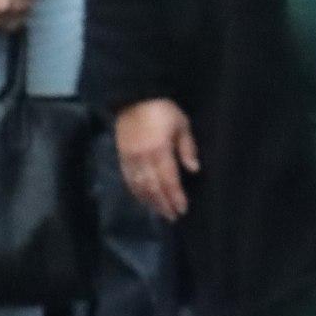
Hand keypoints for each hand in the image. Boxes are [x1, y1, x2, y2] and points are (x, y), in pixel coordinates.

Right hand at [116, 99, 199, 220]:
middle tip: (173, 217)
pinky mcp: (121, 158)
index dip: (175, 196)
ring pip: (139, 187)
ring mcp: (130, 159)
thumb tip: (194, 170)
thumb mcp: (182, 124)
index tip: (182, 209)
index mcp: (159, 150)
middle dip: (164, 204)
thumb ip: (187, 148)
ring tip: (161, 212)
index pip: (168, 180)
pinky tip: (143, 200)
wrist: (134, 99)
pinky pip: (128, 180)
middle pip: (153, 188)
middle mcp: (142, 159)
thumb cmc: (163, 110)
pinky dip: (136, 193)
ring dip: (150, 202)